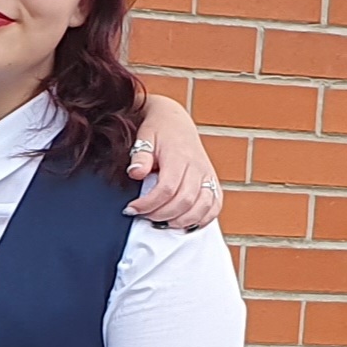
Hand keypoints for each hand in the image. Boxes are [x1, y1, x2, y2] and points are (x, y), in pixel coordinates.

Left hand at [126, 94, 220, 229]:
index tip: (131, 209)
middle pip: (184, 201)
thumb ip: (140, 156)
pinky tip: (185, 224)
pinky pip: (215, 205)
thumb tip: (135, 173)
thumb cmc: (157, 132)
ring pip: (202, 207)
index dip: (148, 204)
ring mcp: (208, 175)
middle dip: (161, 215)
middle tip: (143, 216)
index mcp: (179, 157)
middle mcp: (197, 167)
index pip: (166, 189)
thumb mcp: (144, 138)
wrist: (175, 122)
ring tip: (161, 223)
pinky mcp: (213, 181)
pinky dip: (202, 219)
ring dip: (181, 221)